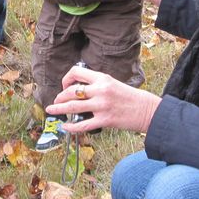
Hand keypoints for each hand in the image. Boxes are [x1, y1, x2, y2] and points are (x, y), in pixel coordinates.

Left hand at [46, 65, 160, 134]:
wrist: (147, 110)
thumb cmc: (131, 97)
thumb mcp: (113, 83)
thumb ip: (97, 84)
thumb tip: (79, 90)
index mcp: (102, 78)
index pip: (76, 72)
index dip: (66, 79)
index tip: (65, 86)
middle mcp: (100, 90)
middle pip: (71, 91)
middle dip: (59, 96)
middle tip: (55, 101)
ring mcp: (101, 106)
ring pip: (73, 106)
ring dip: (59, 109)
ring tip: (51, 110)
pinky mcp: (104, 120)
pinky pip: (83, 124)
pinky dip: (71, 126)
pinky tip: (65, 126)